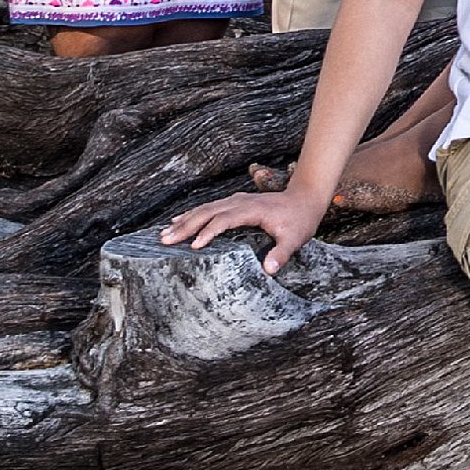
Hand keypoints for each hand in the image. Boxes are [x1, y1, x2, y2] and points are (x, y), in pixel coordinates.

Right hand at [160, 184, 325, 275]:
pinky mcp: (234, 202)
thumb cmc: (300, 220)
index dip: (209, 231)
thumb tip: (269, 270)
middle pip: (208, 211)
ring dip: (185, 220)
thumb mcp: (295, 239)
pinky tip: (178, 221)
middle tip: (165, 240)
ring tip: (164, 234)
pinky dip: (192, 214)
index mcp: (252, 210)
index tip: (195, 246)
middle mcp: (240, 202)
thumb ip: (282, 253)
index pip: (225, 219)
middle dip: (186, 226)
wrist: (305, 198)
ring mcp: (236, 200)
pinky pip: (209, 208)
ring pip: (205, 208)